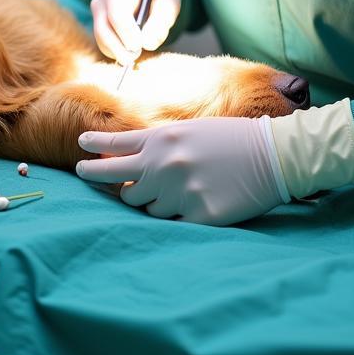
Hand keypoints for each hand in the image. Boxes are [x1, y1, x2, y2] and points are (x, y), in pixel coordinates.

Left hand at [76, 117, 289, 225]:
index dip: (95, 149)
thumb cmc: (232, 139)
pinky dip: (178, 215)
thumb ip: (158, 144)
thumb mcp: (190, 131)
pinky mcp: (197, 217)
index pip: (116, 146)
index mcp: (162, 139)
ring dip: (153, 201)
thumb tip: (128, 159)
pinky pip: (172, 223)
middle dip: (101, 180)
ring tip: (177, 189)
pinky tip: (195, 202)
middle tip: (83, 175)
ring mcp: (179, 193)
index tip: (80, 149)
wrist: (273, 154)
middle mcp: (164, 165)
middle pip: (119, 183)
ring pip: (147, 208)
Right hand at [90, 0, 180, 64]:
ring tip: (136, 53)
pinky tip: (130, 50)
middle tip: (137, 56)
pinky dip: (116, 52)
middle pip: (103, 30)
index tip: (140, 46)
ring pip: (101, 41)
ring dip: (118, 52)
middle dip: (120, 48)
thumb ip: (161, 22)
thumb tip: (147, 44)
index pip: (117, 16)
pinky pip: (103, 45)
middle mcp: (101, 1)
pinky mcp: (97, 27)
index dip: (127, 34)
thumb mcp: (168, 3)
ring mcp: (96, 15)